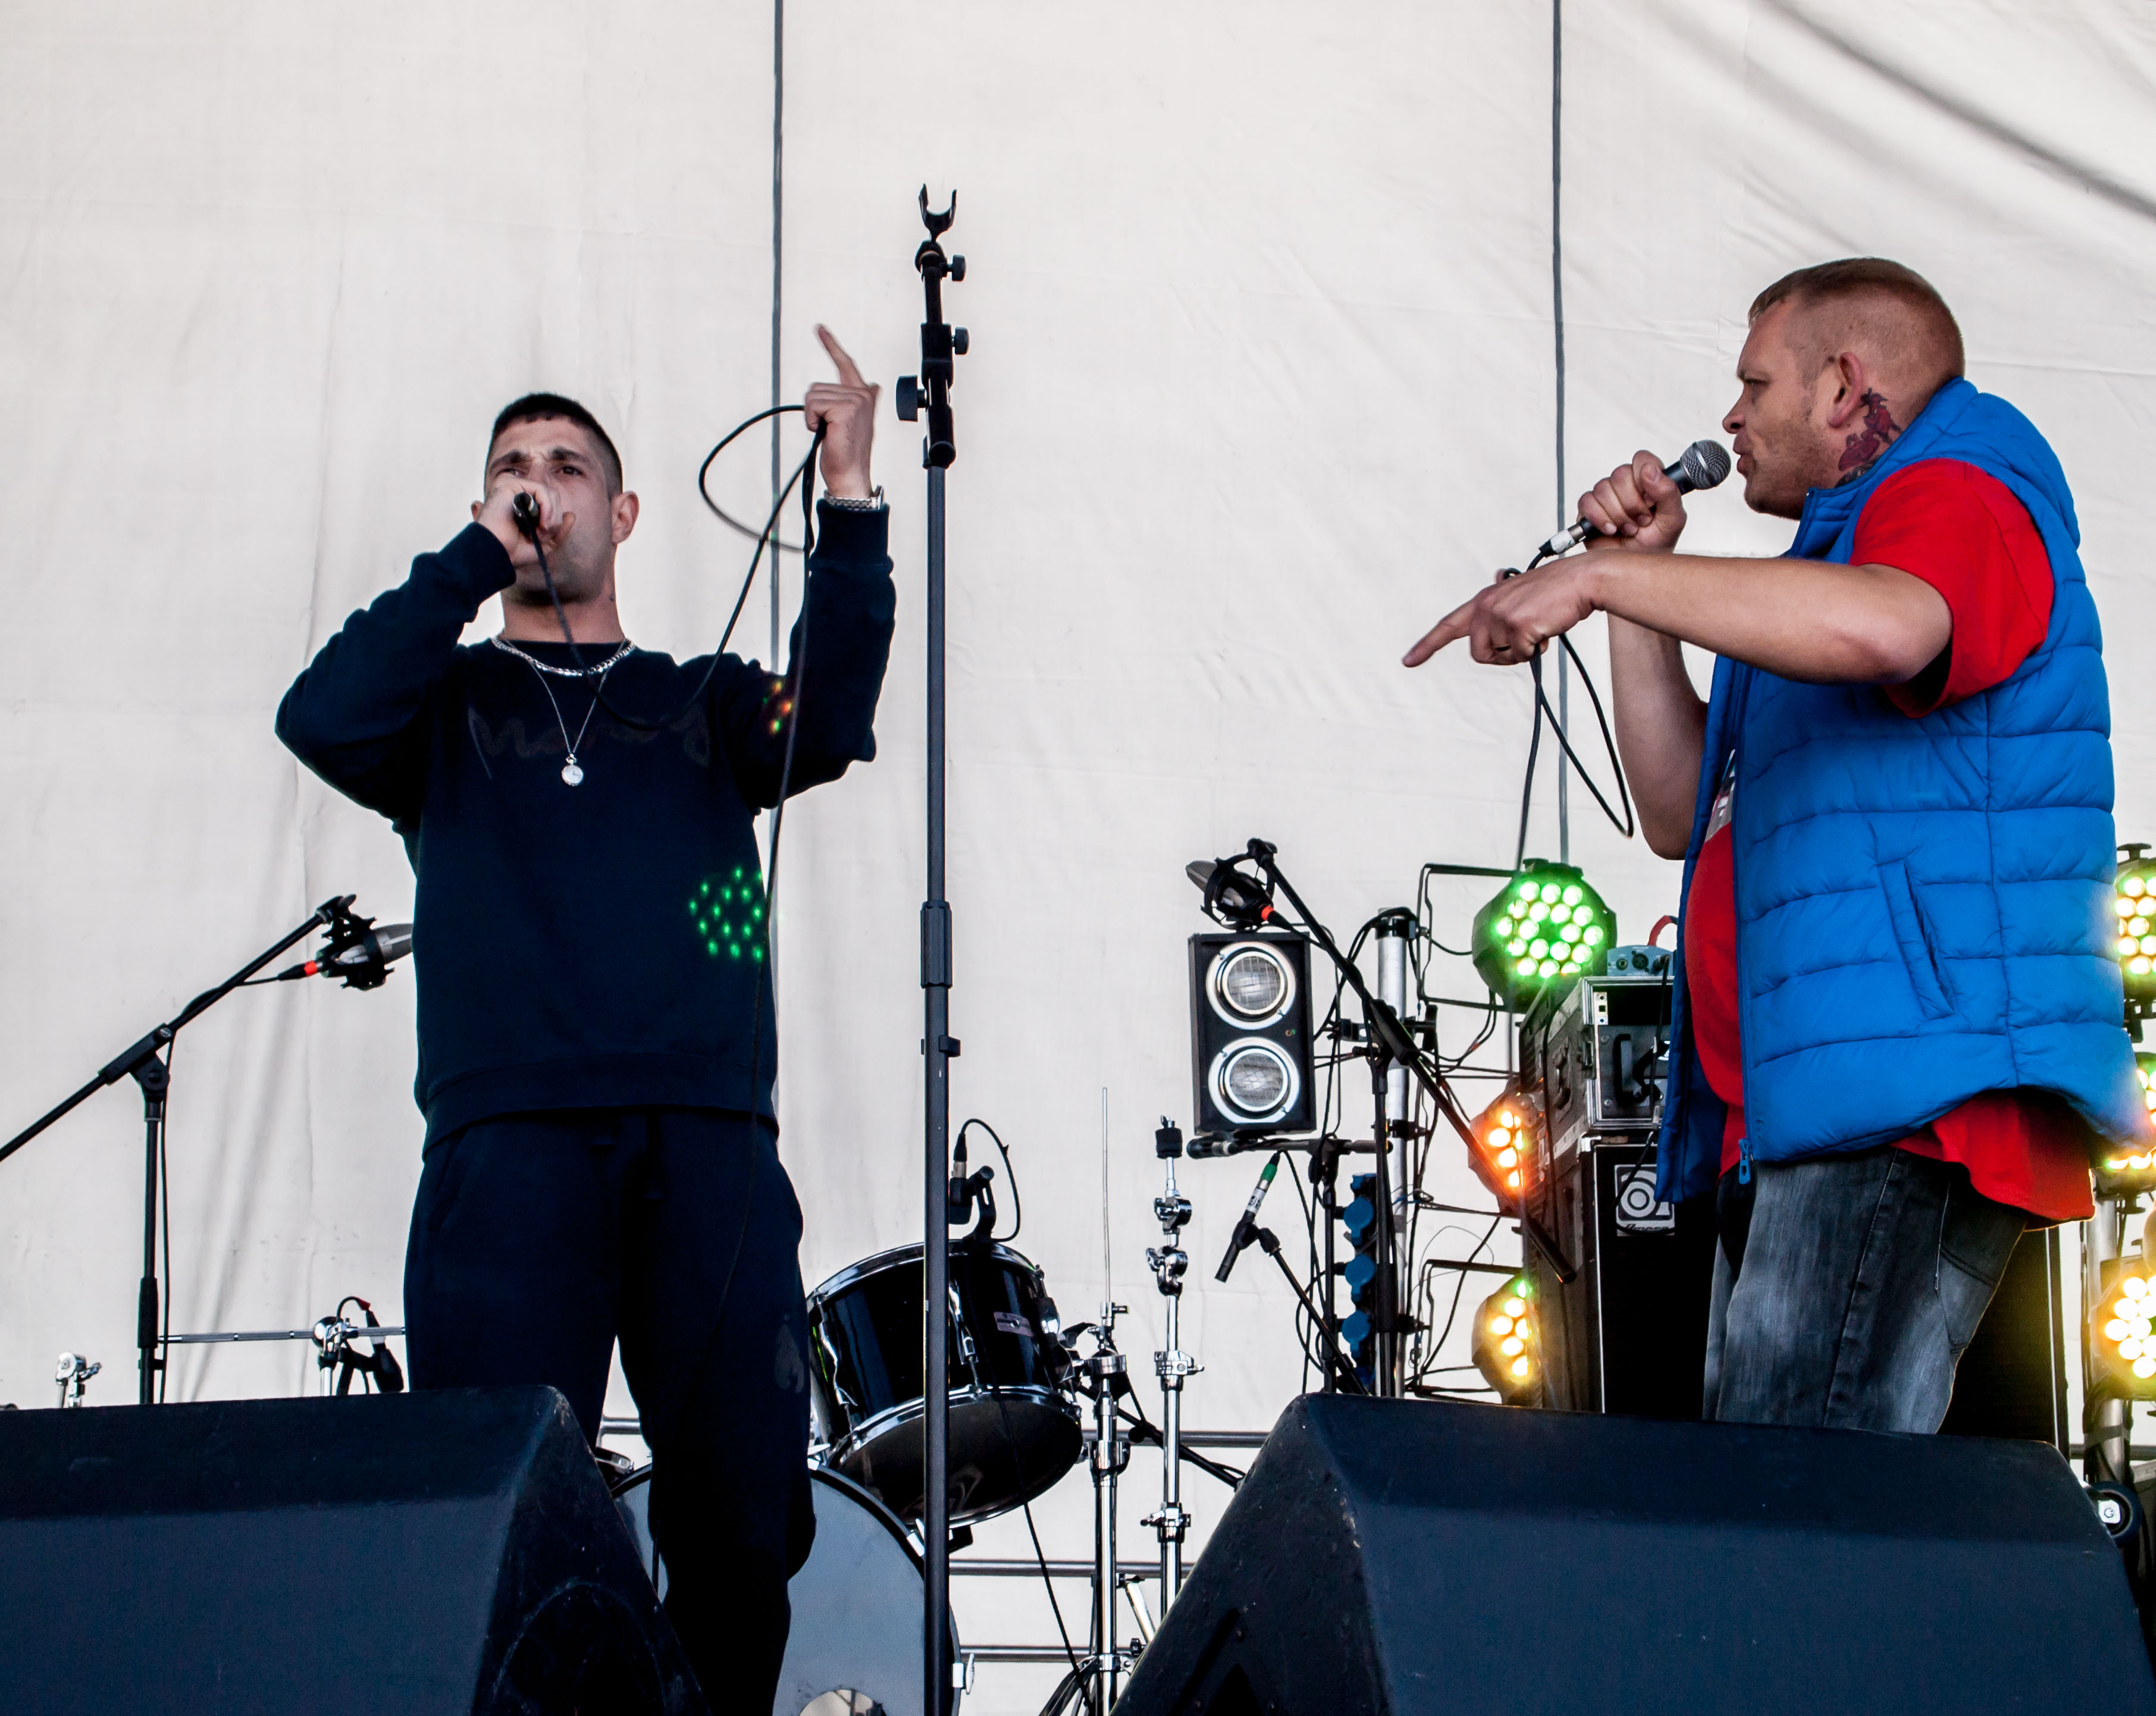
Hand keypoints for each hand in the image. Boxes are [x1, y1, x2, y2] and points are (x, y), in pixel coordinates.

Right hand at [474, 479, 572, 568]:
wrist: (496, 555)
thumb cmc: (514, 552)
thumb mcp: (544, 544)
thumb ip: (558, 530)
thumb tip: (571, 515)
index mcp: (522, 504)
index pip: (547, 495)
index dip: (551, 502)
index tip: (547, 521)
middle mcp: (517, 493)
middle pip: (553, 496)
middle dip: (554, 519)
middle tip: (542, 535)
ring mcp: (512, 487)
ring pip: (550, 493)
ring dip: (551, 516)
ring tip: (539, 532)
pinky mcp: (509, 484)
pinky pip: (541, 489)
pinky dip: (547, 507)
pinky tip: (541, 522)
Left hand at [803, 325, 878, 498]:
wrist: (850, 476)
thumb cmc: (846, 453)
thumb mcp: (852, 423)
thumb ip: (858, 401)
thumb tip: (873, 387)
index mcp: (864, 396)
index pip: (845, 364)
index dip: (831, 345)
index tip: (819, 327)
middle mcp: (863, 395)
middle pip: (817, 388)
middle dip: (814, 410)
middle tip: (829, 431)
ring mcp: (856, 401)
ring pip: (812, 396)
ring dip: (813, 417)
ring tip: (829, 433)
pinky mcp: (846, 409)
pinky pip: (812, 405)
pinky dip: (812, 421)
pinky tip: (827, 433)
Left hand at [1402, 559, 1598, 667]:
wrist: (1581, 579)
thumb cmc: (1555, 592)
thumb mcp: (1518, 600)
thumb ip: (1499, 616)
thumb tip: (1491, 643)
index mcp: (1484, 600)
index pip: (1449, 625)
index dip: (1428, 644)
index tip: (1409, 660)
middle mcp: (1486, 606)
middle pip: (1479, 653)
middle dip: (1503, 655)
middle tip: (1525, 639)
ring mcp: (1500, 615)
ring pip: (1500, 656)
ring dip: (1521, 652)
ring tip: (1538, 629)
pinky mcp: (1517, 625)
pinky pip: (1522, 655)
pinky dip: (1537, 649)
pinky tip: (1547, 627)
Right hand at [1579, 450, 1687, 552]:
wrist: (1635, 568)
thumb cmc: (1656, 545)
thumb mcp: (1673, 519)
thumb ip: (1668, 492)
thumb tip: (1650, 470)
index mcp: (1648, 482)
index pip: (1642, 459)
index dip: (1644, 477)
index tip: (1650, 499)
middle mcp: (1626, 486)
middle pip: (1620, 474)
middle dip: (1632, 503)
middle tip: (1641, 520)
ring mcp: (1606, 496)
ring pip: (1603, 489)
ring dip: (1618, 514)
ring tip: (1628, 529)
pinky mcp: (1588, 510)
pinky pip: (1587, 502)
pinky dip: (1600, 518)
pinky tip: (1610, 529)